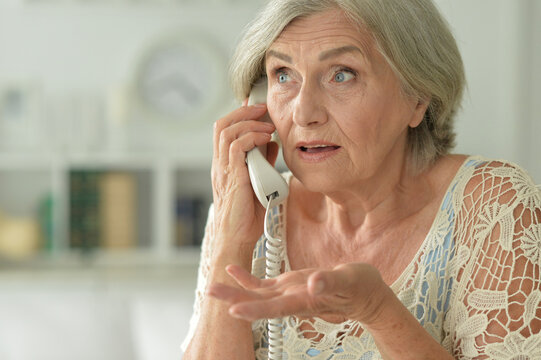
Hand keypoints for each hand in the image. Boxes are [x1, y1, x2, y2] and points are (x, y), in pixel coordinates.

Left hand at [207, 263, 390, 324]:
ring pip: (256, 295)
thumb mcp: (350, 280)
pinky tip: (233, 271)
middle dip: (233, 299)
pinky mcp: (288, 285)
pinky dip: (247, 278)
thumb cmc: (360, 288)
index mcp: (305, 300)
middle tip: (210, 293)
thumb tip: (314, 281)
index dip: (254, 309)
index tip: (233, 310)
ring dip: (234, 290)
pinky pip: (263, 283)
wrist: (363, 294)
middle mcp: (292, 300)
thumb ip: (332, 282)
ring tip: (213, 285)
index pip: (275, 308)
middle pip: (258, 303)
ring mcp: (288, 293)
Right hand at [211, 103, 278, 260]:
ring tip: (267, 124)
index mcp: (224, 165)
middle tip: (263, 108)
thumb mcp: (258, 181)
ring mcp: (223, 170)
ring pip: (227, 131)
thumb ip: (262, 162)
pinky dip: (251, 137)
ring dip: (249, 123)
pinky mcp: (232, 177)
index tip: (257, 108)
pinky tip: (266, 138)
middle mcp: (220, 164)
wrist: (237, 239)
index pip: (224, 131)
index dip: (239, 115)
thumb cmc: (247, 216)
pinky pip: (236, 147)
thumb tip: (272, 143)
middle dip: (243, 112)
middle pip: (221, 125)